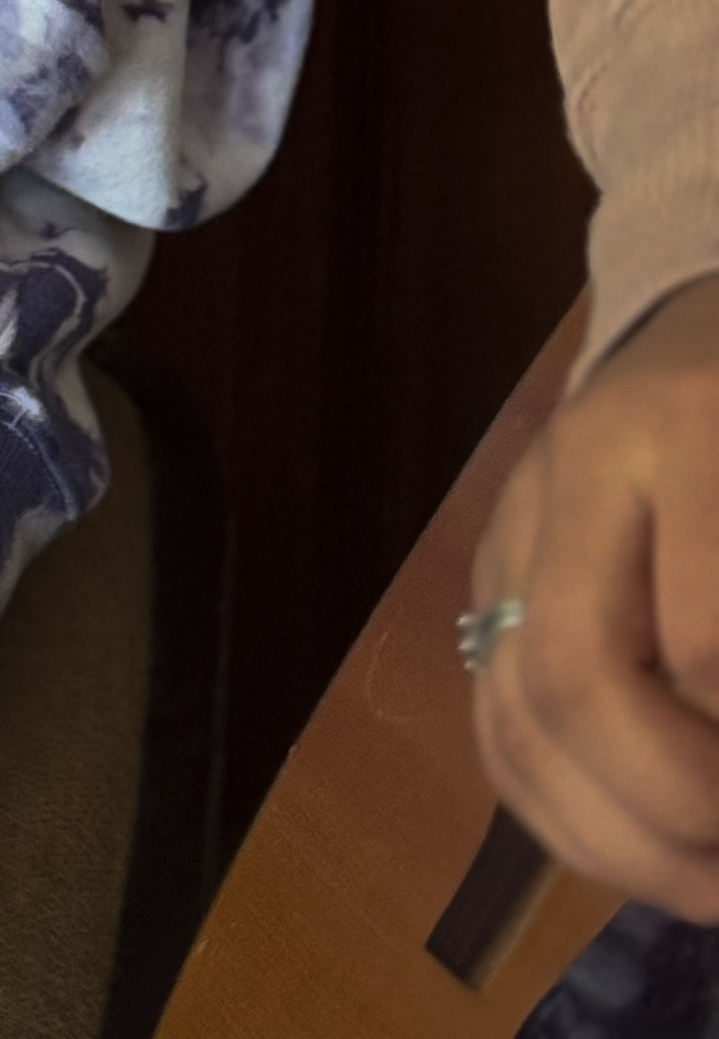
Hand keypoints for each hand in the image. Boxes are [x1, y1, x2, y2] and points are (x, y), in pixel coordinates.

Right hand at [470, 276, 718, 917]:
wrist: (709, 301)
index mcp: (686, 427)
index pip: (700, 648)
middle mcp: (574, 471)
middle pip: (574, 680)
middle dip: (674, 814)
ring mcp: (516, 521)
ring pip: (514, 717)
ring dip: (618, 845)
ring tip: (711, 887)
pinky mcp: (491, 572)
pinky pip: (495, 724)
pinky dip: (564, 818)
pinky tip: (643, 853)